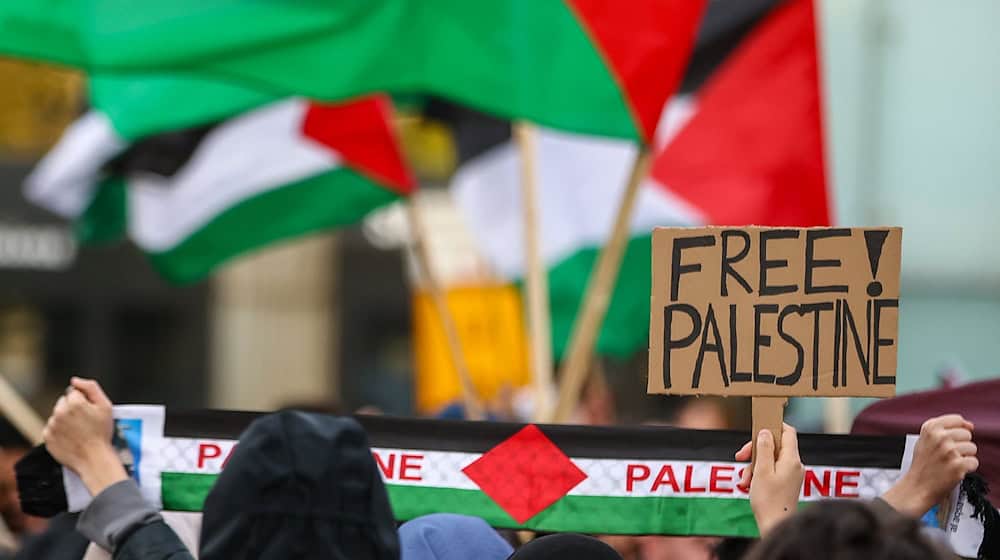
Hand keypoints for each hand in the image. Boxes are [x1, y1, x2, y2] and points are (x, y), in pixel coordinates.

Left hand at [42, 378, 127, 495]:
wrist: (94, 458)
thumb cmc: (102, 433)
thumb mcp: (105, 406)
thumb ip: (91, 387)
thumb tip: (75, 380)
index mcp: (73, 402)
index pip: (74, 392)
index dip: (84, 400)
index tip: (90, 411)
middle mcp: (59, 412)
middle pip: (63, 403)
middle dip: (72, 408)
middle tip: (85, 421)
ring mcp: (52, 425)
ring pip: (57, 416)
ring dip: (65, 420)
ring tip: (79, 431)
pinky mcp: (47, 437)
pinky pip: (52, 429)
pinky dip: (59, 432)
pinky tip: (71, 438)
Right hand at [734, 424, 803, 536]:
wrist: (776, 526)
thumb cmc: (769, 501)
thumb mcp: (761, 470)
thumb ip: (763, 448)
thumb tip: (766, 432)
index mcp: (791, 459)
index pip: (788, 432)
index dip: (773, 426)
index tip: (757, 428)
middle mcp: (794, 465)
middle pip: (774, 446)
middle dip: (755, 450)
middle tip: (741, 456)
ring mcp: (791, 475)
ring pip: (769, 459)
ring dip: (753, 465)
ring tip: (744, 480)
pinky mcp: (786, 484)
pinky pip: (771, 471)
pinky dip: (758, 474)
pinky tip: (748, 485)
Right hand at [881, 414, 977, 517]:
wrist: (917, 487)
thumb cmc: (922, 464)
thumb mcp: (925, 439)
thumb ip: (945, 429)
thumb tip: (970, 426)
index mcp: (930, 428)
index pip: (957, 420)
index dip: (959, 429)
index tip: (953, 439)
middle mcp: (940, 437)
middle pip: (967, 435)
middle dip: (961, 445)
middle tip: (947, 455)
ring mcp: (949, 451)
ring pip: (972, 448)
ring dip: (964, 457)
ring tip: (950, 463)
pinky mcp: (958, 465)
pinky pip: (974, 462)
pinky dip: (967, 468)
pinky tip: (955, 471)